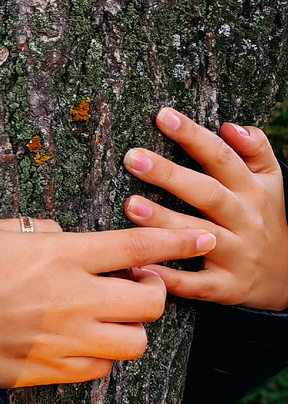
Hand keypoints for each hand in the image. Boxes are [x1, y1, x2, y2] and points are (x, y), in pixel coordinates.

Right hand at [0, 218, 215, 388]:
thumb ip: (35, 229)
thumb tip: (57, 234)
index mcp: (62, 256)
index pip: (138, 246)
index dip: (178, 240)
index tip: (201, 237)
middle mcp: (75, 298)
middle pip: (150, 302)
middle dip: (152, 292)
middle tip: (136, 285)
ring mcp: (67, 339)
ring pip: (135, 343)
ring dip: (130, 329)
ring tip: (111, 319)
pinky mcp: (54, 370)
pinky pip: (101, 370)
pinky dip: (101, 357)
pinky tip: (83, 343)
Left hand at [123, 107, 287, 310]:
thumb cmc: (266, 218)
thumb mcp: (271, 182)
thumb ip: (255, 150)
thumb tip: (230, 126)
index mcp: (251, 190)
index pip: (222, 157)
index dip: (194, 136)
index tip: (163, 116)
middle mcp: (244, 220)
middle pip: (207, 193)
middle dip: (170, 175)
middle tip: (133, 158)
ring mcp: (235, 254)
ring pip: (198, 236)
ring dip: (165, 222)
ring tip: (131, 205)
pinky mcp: (226, 287)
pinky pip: (196, 284)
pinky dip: (170, 278)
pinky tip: (141, 266)